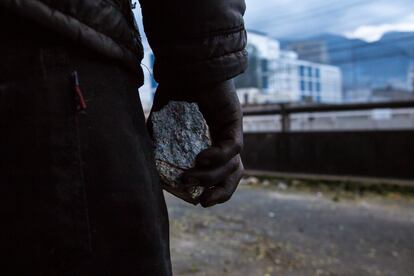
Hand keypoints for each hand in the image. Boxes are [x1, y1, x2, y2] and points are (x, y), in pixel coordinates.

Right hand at [149, 80, 243, 206]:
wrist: (185, 65)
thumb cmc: (175, 91)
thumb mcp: (162, 122)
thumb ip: (156, 140)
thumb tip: (145, 162)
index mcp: (210, 143)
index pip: (221, 173)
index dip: (214, 190)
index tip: (199, 201)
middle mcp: (223, 139)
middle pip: (234, 174)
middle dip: (222, 192)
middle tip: (203, 201)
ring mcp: (230, 131)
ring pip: (234, 165)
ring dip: (213, 177)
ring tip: (191, 177)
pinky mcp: (234, 121)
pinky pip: (234, 146)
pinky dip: (218, 156)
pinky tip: (201, 158)